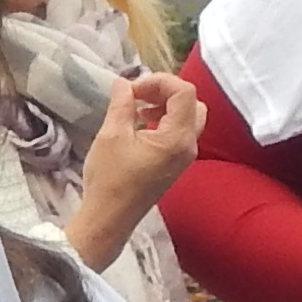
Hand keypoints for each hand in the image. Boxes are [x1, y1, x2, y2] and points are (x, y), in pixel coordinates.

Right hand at [66, 73, 206, 273]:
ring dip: (166, 105)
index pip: (184, 92)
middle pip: (192, 103)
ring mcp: (184, 158)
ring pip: (188, 118)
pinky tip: (141, 124)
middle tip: (138, 94)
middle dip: (166, 91)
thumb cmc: (109, 179)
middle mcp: (188, 147)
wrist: (108, 220)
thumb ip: (122, 103)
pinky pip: (180, 133)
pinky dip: (165, 120)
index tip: (132, 88)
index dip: (159, 81)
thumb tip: (123, 82)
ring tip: (137, 108)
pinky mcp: (175, 165)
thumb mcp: (111, 134)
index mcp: (177, 138)